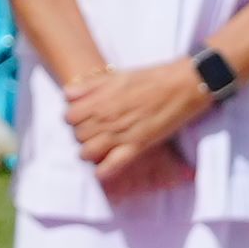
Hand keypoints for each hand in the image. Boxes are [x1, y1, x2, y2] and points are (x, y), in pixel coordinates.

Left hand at [55, 56, 204, 180]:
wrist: (181, 85)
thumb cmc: (151, 78)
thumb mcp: (117, 76)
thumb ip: (90, 86)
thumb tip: (66, 95)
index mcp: (100, 100)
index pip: (69, 117)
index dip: (73, 118)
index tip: (82, 118)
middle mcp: (106, 118)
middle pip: (77, 135)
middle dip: (81, 135)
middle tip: (92, 133)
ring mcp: (120, 134)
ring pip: (87, 152)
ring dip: (89, 152)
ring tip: (98, 148)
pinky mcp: (137, 146)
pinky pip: (111, 166)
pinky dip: (103, 171)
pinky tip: (103, 169)